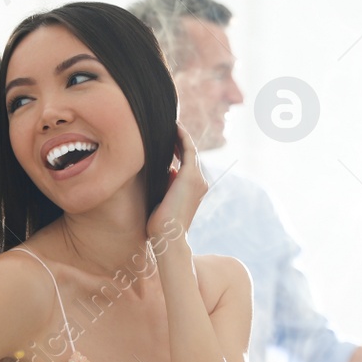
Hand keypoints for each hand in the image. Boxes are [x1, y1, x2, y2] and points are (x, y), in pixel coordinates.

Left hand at [146, 124, 205, 243]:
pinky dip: (181, 136)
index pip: (186, 163)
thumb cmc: (161, 226)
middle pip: (189, 154)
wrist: (168, 237)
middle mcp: (200, 182)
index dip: (177, 149)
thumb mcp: (163, 201)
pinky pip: (187, 148)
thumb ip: (167, 185)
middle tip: (166, 126)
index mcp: (194, 189)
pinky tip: (172, 126)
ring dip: (179, 135)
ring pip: (189, 149)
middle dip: (178, 139)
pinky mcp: (191, 175)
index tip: (166, 139)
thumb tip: (168, 170)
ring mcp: (197, 178)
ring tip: (167, 123)